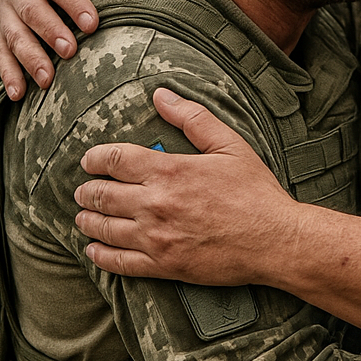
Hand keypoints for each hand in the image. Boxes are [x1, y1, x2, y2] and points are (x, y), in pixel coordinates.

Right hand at [0, 0, 128, 99]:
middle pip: (30, 10)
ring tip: (46, 79)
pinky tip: (18, 93)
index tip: (91, 24)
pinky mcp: (0, 26)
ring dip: (28, 57)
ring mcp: (4, 6)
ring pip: (12, 33)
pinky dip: (7, 72)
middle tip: (69, 51)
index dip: (74, 4)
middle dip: (49, 32)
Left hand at [76, 88, 360, 358]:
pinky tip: (94, 250)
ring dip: (87, 220)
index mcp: (169, 171)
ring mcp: (156, 238)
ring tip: (84, 216)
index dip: (95, 158)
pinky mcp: (162, 266)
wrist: (275, 240)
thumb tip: (161, 94)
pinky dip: (100, 255)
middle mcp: (155, 204)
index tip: (90, 160)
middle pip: (102, 195)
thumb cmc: (256, 191)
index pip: (114, 160)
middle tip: (84, 190)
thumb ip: (193, 117)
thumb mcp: (230, 145)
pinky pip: (118, 263)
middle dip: (87, 190)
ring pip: (103, 229)